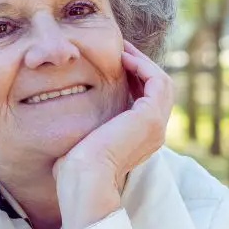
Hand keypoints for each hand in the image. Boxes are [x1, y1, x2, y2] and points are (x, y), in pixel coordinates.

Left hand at [53, 40, 174, 228]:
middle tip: (121, 48)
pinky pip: (157, 80)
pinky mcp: (151, 117)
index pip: (147, 101)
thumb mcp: (85, 140)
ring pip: (161, 82)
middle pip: (158, 89)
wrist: (84, 179)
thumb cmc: (75, 168)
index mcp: (141, 139)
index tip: (114, 62)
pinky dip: (143, 65)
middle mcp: (154, 133)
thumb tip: (66, 116)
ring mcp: (156, 125)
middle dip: (141, 66)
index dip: (134, 79)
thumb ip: (88, 127)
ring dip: (143, 62)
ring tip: (122, 49)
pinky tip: (122, 58)